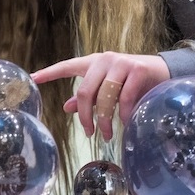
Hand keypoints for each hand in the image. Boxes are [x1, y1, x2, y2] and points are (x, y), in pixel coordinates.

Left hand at [31, 52, 169, 140]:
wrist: (162, 71)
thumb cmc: (130, 81)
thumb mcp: (107, 87)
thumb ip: (89, 96)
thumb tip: (66, 108)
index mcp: (93, 62)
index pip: (66, 66)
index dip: (49, 72)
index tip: (32, 78)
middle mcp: (104, 60)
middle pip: (84, 90)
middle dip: (85, 116)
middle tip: (89, 133)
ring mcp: (121, 63)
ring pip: (104, 97)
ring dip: (104, 120)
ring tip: (105, 134)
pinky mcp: (137, 69)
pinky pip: (124, 98)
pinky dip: (122, 114)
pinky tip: (123, 123)